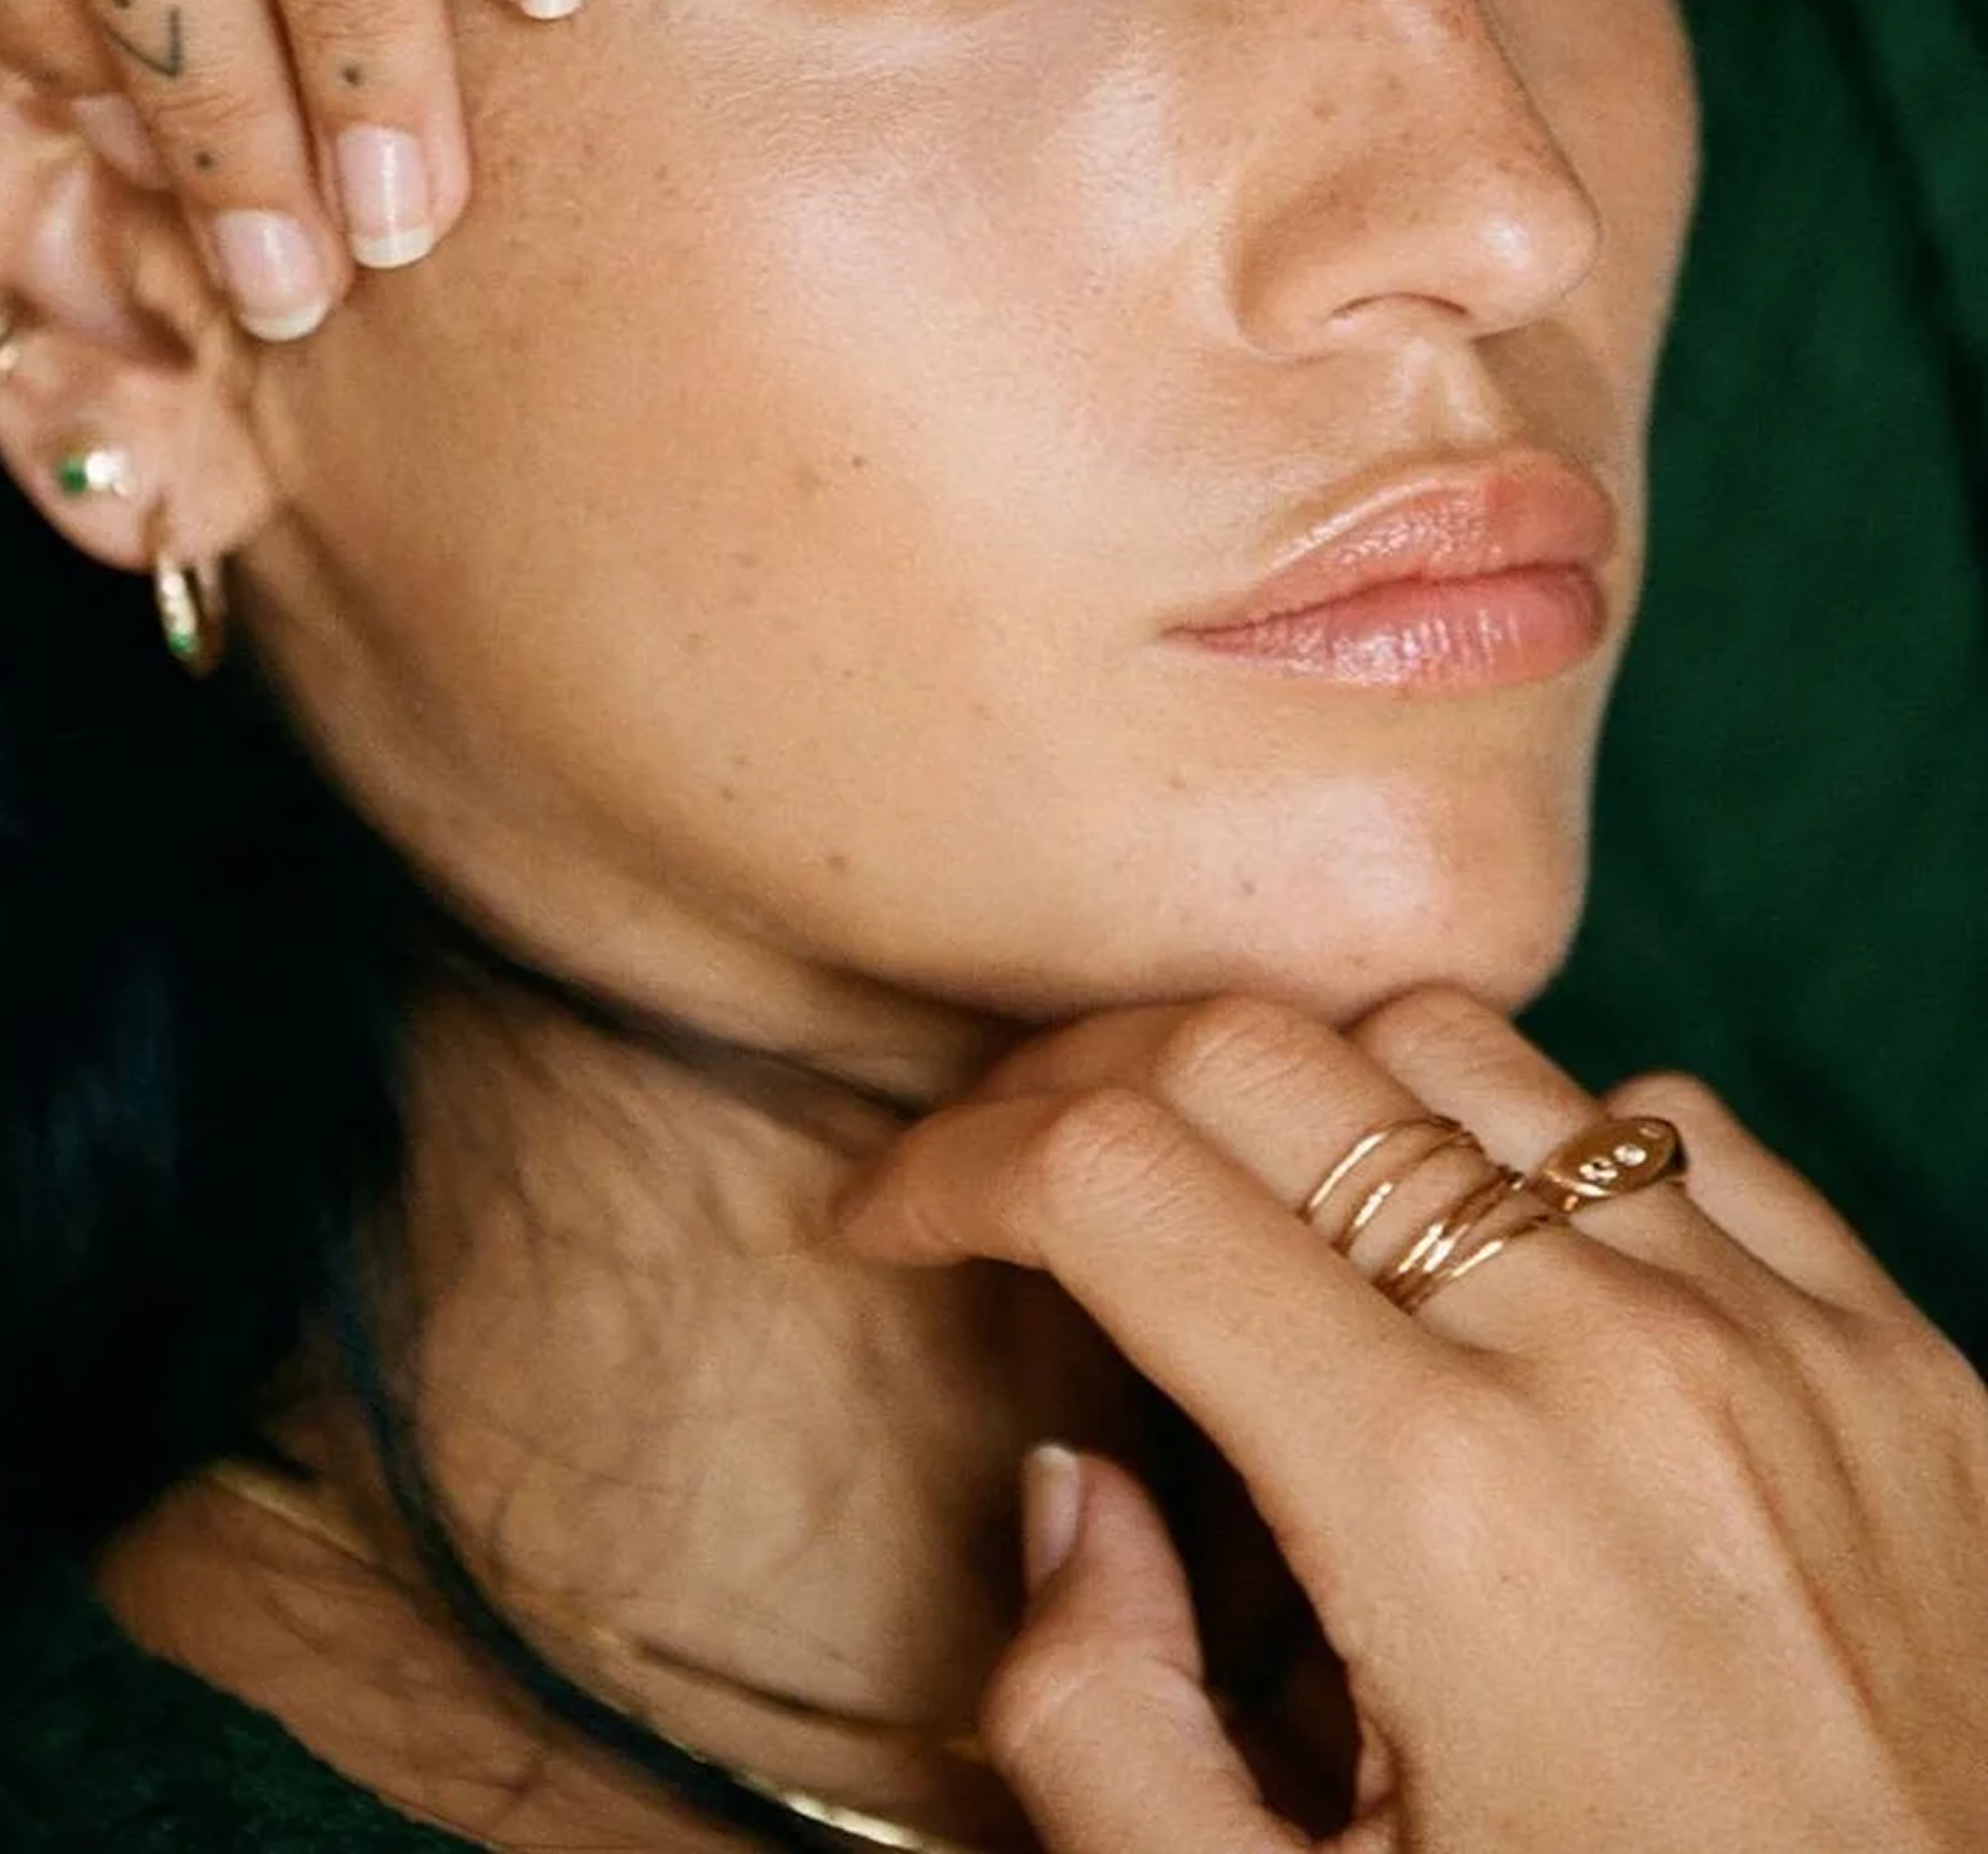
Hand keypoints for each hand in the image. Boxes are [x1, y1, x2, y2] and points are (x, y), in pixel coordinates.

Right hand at [841, 989, 1987, 1850]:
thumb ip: (1103, 1727)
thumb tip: (1082, 1488)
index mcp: (1443, 1510)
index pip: (1112, 1181)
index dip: (945, 1168)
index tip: (887, 1221)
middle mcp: (1615, 1363)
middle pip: (1259, 1055)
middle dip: (1074, 1082)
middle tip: (1012, 1178)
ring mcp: (1783, 1335)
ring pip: (1455, 1046)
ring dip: (1299, 1096)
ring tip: (1242, 1213)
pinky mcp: (1904, 1354)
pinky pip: (1666, 1128)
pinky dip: (1530, 1147)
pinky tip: (1485, 1263)